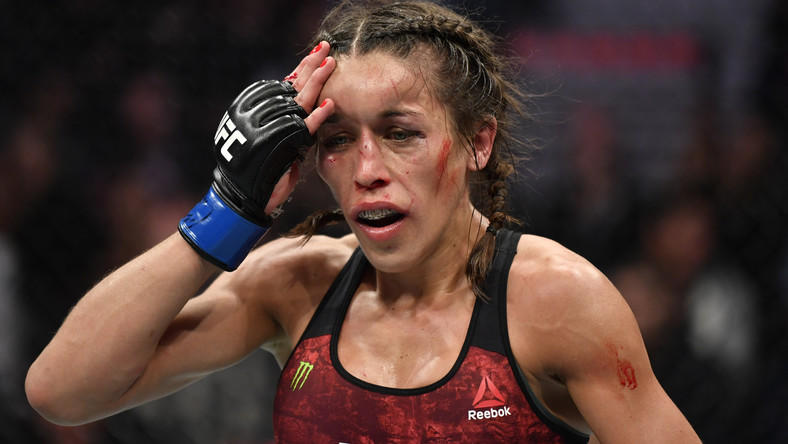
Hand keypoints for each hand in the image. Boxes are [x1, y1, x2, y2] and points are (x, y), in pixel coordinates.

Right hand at [178, 42, 335, 269]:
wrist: (244, 199)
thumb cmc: (263, 175)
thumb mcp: (283, 146)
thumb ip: (294, 128)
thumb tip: (312, 108)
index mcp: (266, 116)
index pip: (287, 87)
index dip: (303, 71)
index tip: (319, 56)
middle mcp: (265, 119)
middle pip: (292, 87)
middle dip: (310, 66)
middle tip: (325, 48)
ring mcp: (269, 130)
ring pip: (297, 102)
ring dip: (316, 83)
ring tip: (331, 63)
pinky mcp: (276, 146)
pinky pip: (301, 129)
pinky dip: (315, 118)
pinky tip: (329, 105)